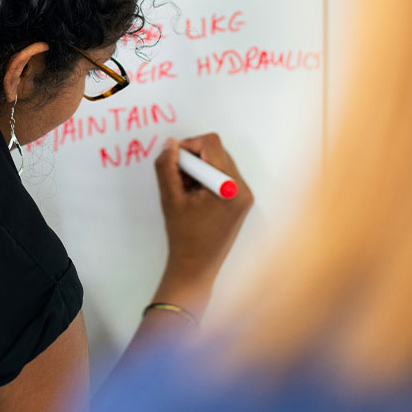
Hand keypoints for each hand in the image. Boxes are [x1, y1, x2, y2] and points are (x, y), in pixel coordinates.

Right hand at [152, 133, 253, 313]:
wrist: (197, 267)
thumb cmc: (184, 236)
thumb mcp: (170, 198)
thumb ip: (167, 167)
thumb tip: (170, 143)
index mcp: (229, 187)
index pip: (211, 144)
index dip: (188, 146)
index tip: (174, 163)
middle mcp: (243, 188)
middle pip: (216, 151)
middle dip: (193, 159)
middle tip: (178, 180)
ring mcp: (245, 194)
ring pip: (219, 161)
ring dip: (199, 168)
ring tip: (187, 191)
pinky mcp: (241, 200)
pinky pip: (223, 174)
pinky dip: (206, 177)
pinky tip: (195, 196)